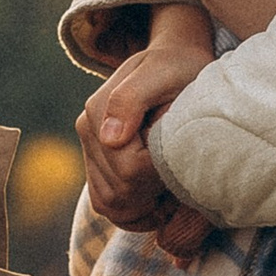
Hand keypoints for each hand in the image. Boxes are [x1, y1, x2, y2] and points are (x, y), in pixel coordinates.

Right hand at [78, 7, 217, 263]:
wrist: (174, 62)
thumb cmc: (179, 67)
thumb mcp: (165, 73)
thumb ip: (133, 99)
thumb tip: (110, 139)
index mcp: (99, 111)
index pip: (129, 171)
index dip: (162, 177)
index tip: (188, 164)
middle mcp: (87, 131)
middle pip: (119, 193)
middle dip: (155, 195)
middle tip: (186, 180)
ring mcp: (90, 149)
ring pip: (109, 205)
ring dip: (144, 209)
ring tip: (173, 191)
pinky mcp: (96, 164)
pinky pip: (105, 204)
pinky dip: (132, 212)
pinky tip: (159, 200)